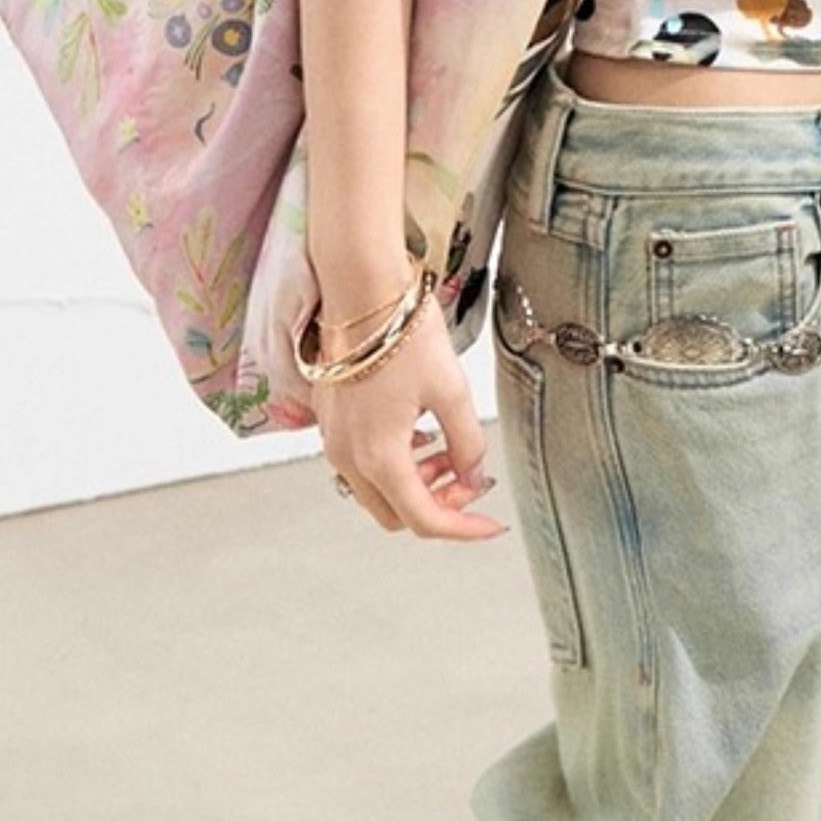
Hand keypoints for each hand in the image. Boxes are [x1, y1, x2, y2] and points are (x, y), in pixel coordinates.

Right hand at [313, 295, 504, 540]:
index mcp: (379, 456)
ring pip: (377, 492)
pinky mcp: (330, 422)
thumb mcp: (452, 391)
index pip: (424, 519)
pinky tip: (419, 434)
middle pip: (397, 514)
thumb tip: (474, 475)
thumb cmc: (403, 333)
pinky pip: (362, 464)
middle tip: (469, 477)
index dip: (464, 528)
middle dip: (438, 504)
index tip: (491, 524)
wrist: (360, 292)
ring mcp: (333, 441)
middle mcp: (347, 457)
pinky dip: (394, 463)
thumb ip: (468, 442)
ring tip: (448, 450)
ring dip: (416, 483)